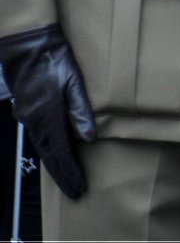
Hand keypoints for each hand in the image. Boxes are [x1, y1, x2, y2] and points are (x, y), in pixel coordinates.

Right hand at [0, 24, 95, 198]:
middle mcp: (35, 122)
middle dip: (63, 175)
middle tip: (75, 193)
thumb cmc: (55, 63)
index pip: (62, 152)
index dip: (70, 172)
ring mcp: (28, 118)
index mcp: (48, 117)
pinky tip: (55, 157)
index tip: (79, 187)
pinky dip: (48, 151)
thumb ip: (81, 111)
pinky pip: (39, 138)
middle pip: (50, 156)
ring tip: (67, 181)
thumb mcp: (74, 83)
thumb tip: (89, 139)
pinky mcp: (27, 112)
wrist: (29, 49)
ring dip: (56, 166)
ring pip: (43, 149)